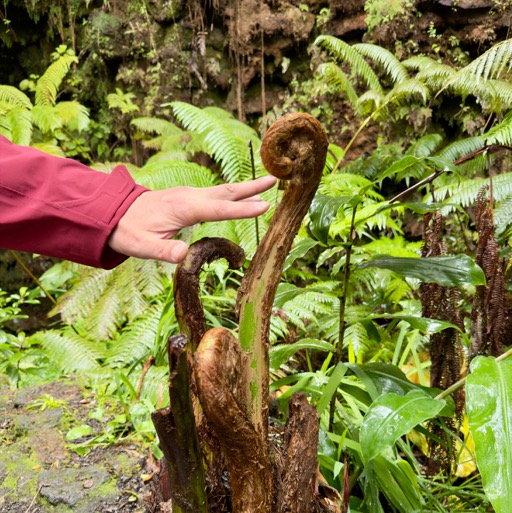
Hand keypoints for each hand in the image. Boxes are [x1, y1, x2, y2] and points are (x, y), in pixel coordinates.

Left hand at [108, 175, 276, 262]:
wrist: (112, 213)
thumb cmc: (128, 231)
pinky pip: (216, 194)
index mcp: (183, 207)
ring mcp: (190, 195)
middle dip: (252, 187)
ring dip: (246, 188)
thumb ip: (163, 251)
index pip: (218, 209)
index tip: (264, 205)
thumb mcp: (142, 246)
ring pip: (223, 190)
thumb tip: (184, 257)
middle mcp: (190, 196)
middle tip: (275, 180)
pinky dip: (233, 193)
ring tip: (268, 184)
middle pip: (226, 192)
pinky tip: (241, 196)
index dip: (242, 209)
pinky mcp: (189, 198)